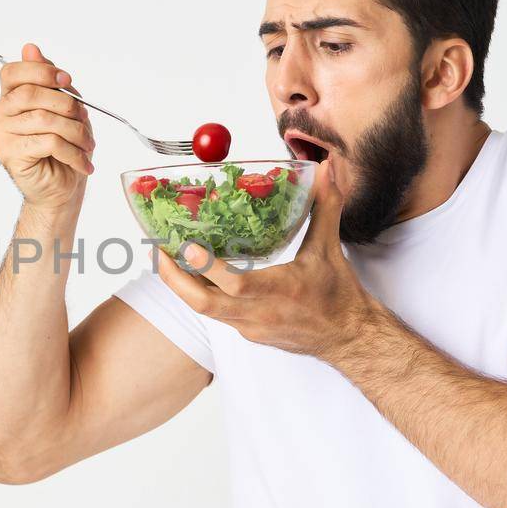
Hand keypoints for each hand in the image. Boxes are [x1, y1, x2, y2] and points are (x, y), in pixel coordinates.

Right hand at [0, 43, 95, 209]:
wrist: (60, 188)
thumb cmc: (61, 147)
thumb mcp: (61, 106)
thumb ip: (46, 79)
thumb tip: (30, 48)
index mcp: (6, 99)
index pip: (12, 72)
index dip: (41, 72)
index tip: (66, 81)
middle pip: (29, 94)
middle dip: (66, 104)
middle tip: (84, 118)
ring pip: (44, 119)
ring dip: (75, 131)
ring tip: (87, 145)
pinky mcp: (9, 155)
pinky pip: (48, 142)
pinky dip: (72, 152)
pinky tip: (82, 162)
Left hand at [155, 156, 379, 361]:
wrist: (348, 338)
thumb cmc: (339, 295)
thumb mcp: (331, 249)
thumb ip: (325, 206)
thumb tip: (326, 169)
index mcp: (281, 291)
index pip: (237, 284)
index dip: (207, 267)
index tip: (186, 245)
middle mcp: (261, 313)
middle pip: (204, 304)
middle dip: (175, 281)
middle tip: (158, 254)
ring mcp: (251, 326)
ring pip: (205, 310)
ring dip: (182, 286)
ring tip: (165, 259)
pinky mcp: (247, 332)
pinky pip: (216, 314)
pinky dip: (200, 294)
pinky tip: (191, 275)